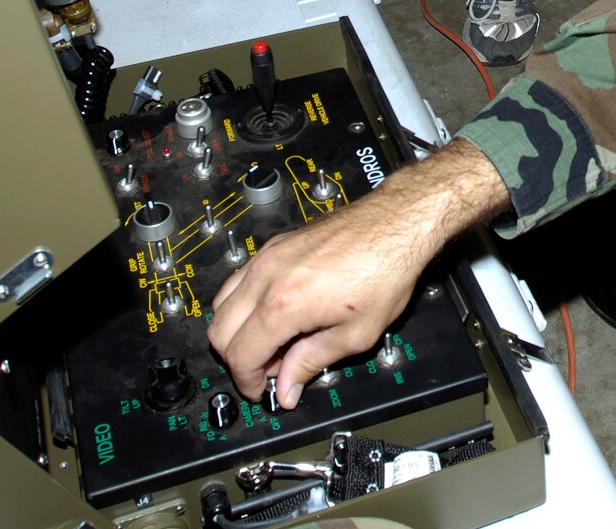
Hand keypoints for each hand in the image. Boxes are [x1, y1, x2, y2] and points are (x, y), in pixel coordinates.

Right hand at [208, 186, 433, 402]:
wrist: (396, 223)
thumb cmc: (385, 271)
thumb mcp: (355, 334)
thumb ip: (311, 362)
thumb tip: (287, 388)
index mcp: (284, 303)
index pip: (240, 355)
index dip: (247, 381)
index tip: (262, 391)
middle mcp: (267, 276)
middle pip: (219, 330)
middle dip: (237, 358)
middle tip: (271, 369)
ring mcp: (268, 256)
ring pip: (222, 302)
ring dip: (238, 329)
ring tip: (276, 342)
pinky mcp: (275, 244)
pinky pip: (240, 279)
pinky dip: (245, 303)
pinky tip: (278, 312)